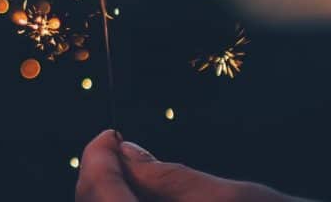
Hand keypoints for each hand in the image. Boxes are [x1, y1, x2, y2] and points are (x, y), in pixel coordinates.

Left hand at [75, 130, 303, 201]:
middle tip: (115, 149)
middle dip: (101, 180)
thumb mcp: (232, 199)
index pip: (103, 199)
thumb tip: (127, 153)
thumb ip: (171, 178)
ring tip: (130, 172)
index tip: (108, 136)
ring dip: (113, 198)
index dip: (97, 162)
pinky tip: (146, 198)